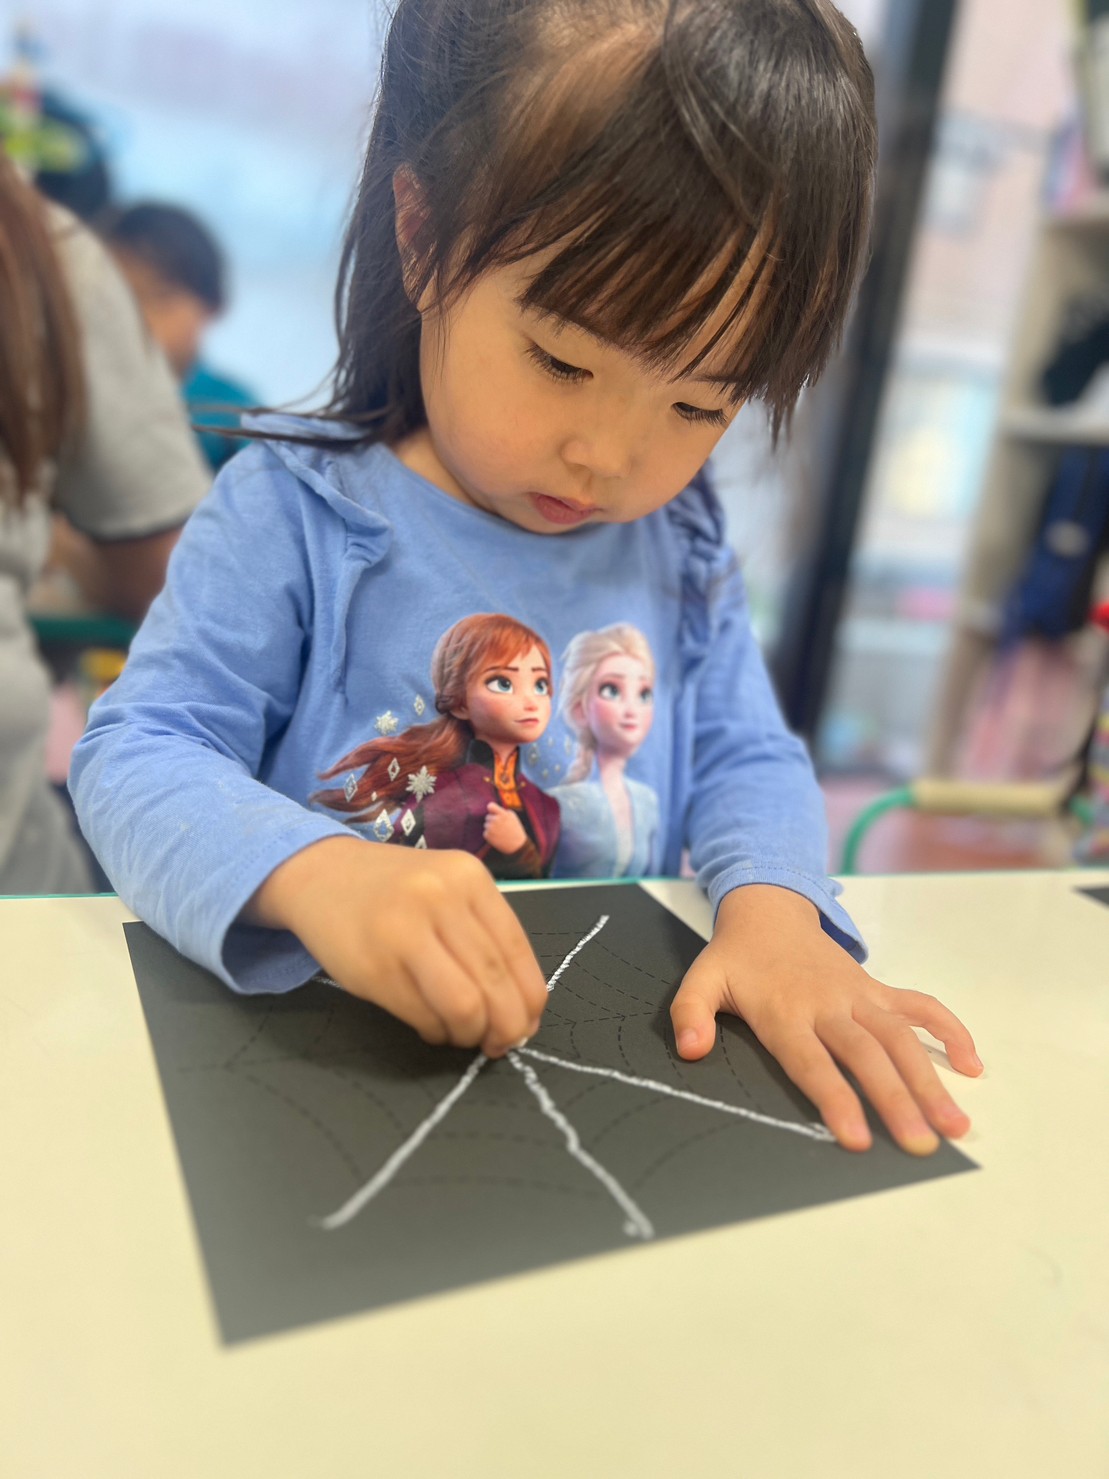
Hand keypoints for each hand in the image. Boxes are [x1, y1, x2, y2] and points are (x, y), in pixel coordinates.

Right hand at [245, 835, 547, 1056]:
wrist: (320, 874)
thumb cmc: (395, 891)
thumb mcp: (447, 891)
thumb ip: (485, 937)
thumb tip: (522, 1012)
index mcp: (469, 879)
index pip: (517, 952)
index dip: (529, 1001)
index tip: (526, 1026)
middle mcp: (439, 899)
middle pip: (495, 983)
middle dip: (506, 1027)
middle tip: (500, 1044)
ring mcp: (403, 932)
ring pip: (464, 1006)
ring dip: (470, 1034)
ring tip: (462, 1033)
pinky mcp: (372, 967)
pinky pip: (423, 1016)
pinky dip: (436, 1031)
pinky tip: (431, 1024)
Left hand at [483, 801, 527, 854]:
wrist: (516, 845)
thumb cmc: (515, 829)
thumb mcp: (513, 817)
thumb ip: (502, 811)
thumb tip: (492, 809)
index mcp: (502, 814)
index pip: (490, 806)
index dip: (491, 808)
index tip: (493, 811)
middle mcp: (495, 820)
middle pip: (487, 817)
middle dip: (493, 820)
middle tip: (501, 827)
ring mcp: (490, 828)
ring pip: (486, 824)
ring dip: (491, 827)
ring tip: (500, 832)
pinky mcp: (487, 836)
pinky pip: (485, 832)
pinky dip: (490, 835)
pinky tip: (497, 837)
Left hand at [670, 885, 982, 1154]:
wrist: (769, 910)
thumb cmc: (736, 959)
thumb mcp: (701, 981)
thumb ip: (690, 1014)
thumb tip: (691, 1050)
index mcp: (785, 1012)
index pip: (813, 1063)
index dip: (836, 1099)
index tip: (858, 1139)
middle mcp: (828, 1005)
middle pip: (867, 1055)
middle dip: (896, 1101)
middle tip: (922, 1144)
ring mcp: (858, 995)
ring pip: (901, 1037)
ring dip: (931, 1079)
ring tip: (956, 1124)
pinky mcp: (876, 988)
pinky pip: (920, 1006)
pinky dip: (949, 1030)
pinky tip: (972, 1065)